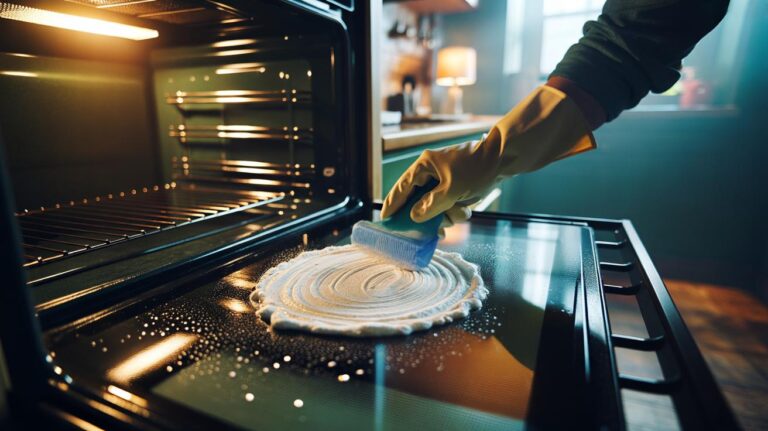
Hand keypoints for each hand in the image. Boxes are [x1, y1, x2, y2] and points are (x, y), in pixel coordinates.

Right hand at [381, 85, 595, 225]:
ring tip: (462, 210)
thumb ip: (431, 205)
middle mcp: (432, 172)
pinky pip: (450, 206)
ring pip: (437, 207)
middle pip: (420, 201)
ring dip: (449, 214)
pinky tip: (468, 208)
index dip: (393, 204)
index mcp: (425, 166)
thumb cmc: (477, 168)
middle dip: (432, 215)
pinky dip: (458, 211)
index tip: (385, 220)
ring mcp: (445, 180)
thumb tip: (415, 217)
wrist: (506, 158)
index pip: (402, 187)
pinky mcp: (457, 187)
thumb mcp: (452, 190)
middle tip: (436, 229)